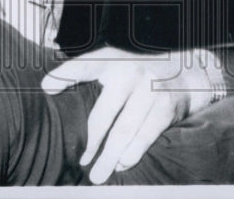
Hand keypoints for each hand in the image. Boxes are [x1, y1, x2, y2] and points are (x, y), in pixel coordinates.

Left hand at [41, 46, 214, 183]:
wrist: (187, 72)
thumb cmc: (139, 72)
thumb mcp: (117, 64)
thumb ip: (89, 74)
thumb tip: (47, 89)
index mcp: (113, 59)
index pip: (86, 65)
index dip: (66, 74)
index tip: (46, 87)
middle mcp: (131, 71)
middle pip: (104, 113)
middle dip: (92, 141)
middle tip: (82, 161)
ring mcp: (150, 89)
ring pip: (124, 131)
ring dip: (110, 156)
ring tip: (98, 174)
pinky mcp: (165, 107)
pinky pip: (144, 136)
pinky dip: (132, 154)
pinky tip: (122, 164)